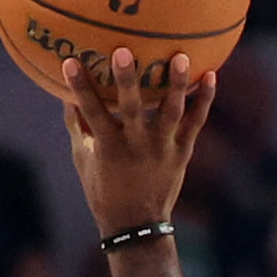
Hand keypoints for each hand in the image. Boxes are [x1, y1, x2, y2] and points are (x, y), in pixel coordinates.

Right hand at [59, 46, 214, 239]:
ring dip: (176, 84)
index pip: (91, 112)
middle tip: (123, 51)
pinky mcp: (182, 152)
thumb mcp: (83, 159)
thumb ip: (76, 126)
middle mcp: (136, 146)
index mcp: (109, 147)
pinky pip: (196, 122)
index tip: (69, 62)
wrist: (137, 225)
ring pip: (171, 112)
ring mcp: (163, 148)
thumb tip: (66, 93)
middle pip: (132, 109)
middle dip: (127, 81)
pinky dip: (204, 100)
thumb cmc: (104, 190)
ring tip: (180, 56)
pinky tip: (210, 75)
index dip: (80, 88)